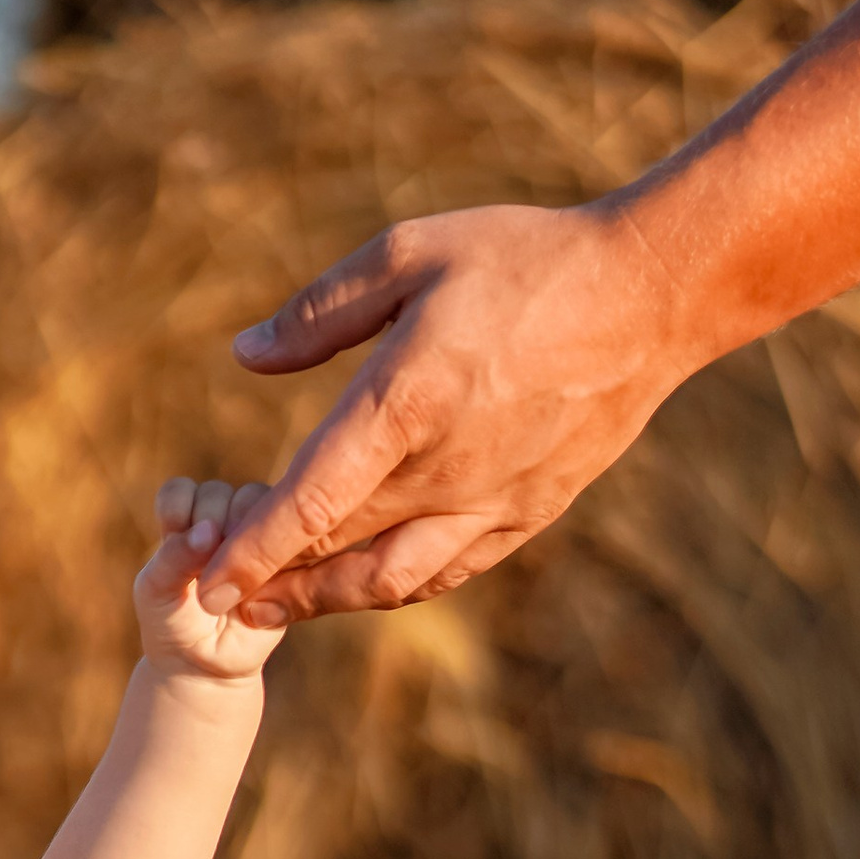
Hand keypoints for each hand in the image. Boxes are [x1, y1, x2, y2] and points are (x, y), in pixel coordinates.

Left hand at [139, 481, 289, 679]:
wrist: (208, 665)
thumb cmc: (173, 623)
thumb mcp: (158, 592)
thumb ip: (174, 557)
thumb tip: (210, 530)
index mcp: (184, 520)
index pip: (180, 493)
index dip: (179, 517)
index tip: (179, 553)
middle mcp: (221, 519)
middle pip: (221, 495)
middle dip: (210, 534)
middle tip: (208, 576)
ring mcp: (257, 534)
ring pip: (257, 508)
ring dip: (244, 542)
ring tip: (235, 584)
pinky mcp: (286, 554)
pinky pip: (289, 537)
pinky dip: (274, 554)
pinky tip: (262, 584)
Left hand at [196, 198, 696, 622]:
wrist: (650, 295)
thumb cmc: (525, 260)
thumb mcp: (411, 253)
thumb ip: (321, 312)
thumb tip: (245, 356)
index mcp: (408, 401)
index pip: (312, 501)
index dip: (255, 549)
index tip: (209, 580)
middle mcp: (447, 468)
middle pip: (339, 551)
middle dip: (274, 579)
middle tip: (219, 592)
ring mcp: (492, 501)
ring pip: (391, 579)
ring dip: (327, 600)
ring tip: (275, 605)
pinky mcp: (527, 514)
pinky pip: (447, 570)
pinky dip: (394, 584)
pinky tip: (360, 581)